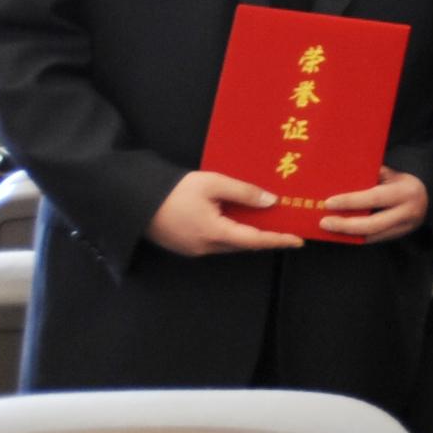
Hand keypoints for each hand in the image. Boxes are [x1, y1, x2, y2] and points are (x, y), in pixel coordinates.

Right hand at [145, 171, 304, 256]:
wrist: (134, 200)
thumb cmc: (175, 190)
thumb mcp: (213, 183)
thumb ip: (244, 192)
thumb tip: (271, 201)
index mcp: (214, 233)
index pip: (255, 240)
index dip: (278, 240)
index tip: (298, 241)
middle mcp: (206, 247)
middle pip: (244, 245)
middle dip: (265, 238)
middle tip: (286, 227)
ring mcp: (194, 250)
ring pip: (230, 245)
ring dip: (248, 236)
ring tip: (268, 222)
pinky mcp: (186, 247)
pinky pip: (216, 243)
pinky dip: (232, 234)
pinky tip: (239, 221)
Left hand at [319, 166, 428, 242]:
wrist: (428, 199)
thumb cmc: (403, 183)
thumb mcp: (392, 174)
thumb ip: (373, 175)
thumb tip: (345, 174)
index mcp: (404, 192)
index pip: (374, 198)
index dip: (350, 201)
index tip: (329, 202)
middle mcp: (406, 212)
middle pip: (372, 224)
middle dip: (345, 225)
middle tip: (324, 222)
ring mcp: (403, 228)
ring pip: (371, 236)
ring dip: (347, 234)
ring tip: (328, 228)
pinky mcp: (397, 237)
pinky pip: (373, 240)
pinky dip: (355, 237)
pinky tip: (341, 233)